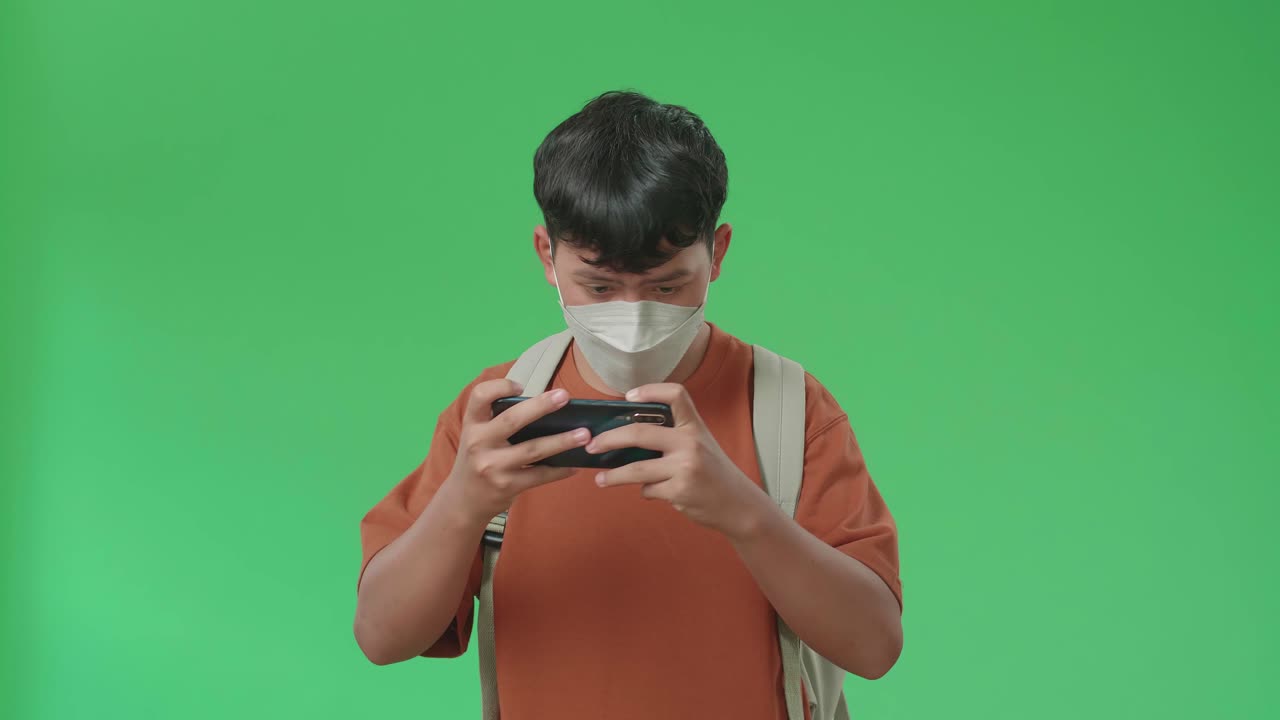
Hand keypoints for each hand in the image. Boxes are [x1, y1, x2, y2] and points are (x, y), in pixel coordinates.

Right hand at [443, 380, 590, 523]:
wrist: (463, 502)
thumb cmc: (477, 460)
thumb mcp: (477, 436)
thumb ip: (498, 420)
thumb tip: (545, 405)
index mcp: (472, 424)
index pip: (479, 396)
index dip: (500, 386)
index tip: (521, 387)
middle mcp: (478, 443)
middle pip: (512, 420)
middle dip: (541, 407)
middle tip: (564, 396)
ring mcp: (492, 466)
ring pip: (532, 450)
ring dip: (561, 441)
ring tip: (584, 434)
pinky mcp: (506, 486)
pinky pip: (539, 476)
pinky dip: (560, 470)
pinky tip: (574, 465)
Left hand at [585, 383, 776, 541]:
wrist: (739, 504)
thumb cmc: (714, 473)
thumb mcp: (702, 446)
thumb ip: (673, 438)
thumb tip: (627, 439)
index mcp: (695, 426)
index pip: (676, 395)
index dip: (651, 391)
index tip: (629, 396)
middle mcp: (690, 443)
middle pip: (639, 433)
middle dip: (609, 439)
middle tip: (592, 445)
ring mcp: (684, 467)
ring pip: (636, 469)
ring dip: (613, 475)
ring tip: (599, 479)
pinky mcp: (679, 491)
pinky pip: (648, 489)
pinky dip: (645, 491)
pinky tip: (651, 492)